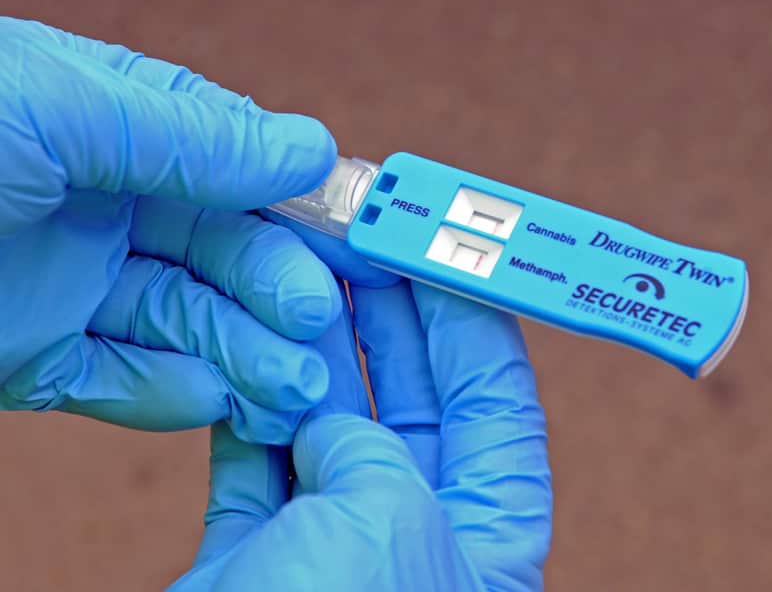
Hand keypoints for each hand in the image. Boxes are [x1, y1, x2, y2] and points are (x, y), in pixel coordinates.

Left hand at [0, 17, 341, 443]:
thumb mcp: (57, 107)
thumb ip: (190, 132)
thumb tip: (309, 147)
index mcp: (115, 130)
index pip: (237, 173)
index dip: (300, 210)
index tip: (357, 248)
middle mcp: (103, 206)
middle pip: (221, 258)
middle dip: (277, 296)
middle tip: (319, 332)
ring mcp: (71, 285)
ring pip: (184, 325)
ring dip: (243, 357)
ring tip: (290, 388)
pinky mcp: (32, 357)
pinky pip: (118, 381)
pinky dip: (167, 396)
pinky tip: (211, 400)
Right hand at [172, 280, 551, 590]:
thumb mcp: (388, 523)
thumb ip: (370, 448)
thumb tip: (323, 419)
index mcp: (484, 533)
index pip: (495, 398)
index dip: (471, 319)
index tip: (445, 253)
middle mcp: (414, 528)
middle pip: (409, 394)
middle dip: (387, 315)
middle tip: (362, 245)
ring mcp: (334, 535)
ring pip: (331, 415)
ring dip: (314, 348)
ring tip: (301, 275)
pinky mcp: (260, 549)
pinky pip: (262, 452)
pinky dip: (256, 398)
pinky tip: (254, 343)